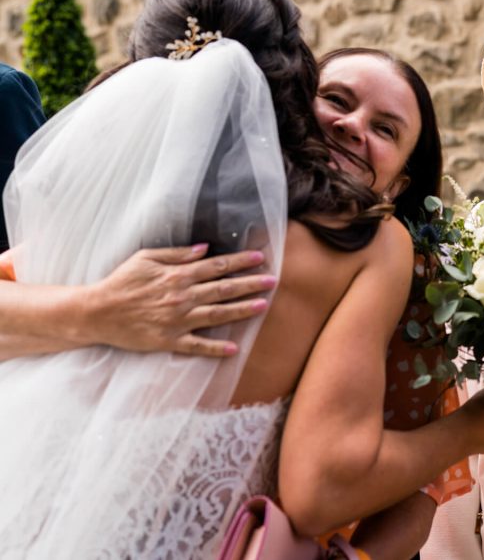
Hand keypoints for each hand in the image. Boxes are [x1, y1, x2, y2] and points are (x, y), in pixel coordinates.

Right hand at [77, 244, 275, 355]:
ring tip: (263, 306)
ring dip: (242, 310)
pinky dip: (216, 348)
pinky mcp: (169, 340)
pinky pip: (197, 345)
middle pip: (224, 289)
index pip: (217, 266)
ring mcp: (177, 320)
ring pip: (217, 314)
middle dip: (251, 284)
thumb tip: (204, 249)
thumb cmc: (121, 282)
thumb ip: (177, 254)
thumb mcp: (146, 258)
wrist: (97, 311)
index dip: (241, 262)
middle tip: (273, 281)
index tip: (261, 258)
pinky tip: (234, 349)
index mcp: (178, 275)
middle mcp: (182, 296)